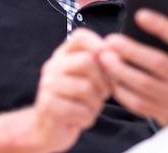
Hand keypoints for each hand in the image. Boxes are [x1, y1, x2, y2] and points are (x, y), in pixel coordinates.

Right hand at [31, 28, 110, 151]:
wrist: (50, 129)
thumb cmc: (75, 102)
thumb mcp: (89, 79)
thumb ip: (100, 66)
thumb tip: (119, 58)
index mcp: (64, 55)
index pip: (81, 37)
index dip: (100, 46)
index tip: (111, 62)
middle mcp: (53, 66)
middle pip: (86, 61)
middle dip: (102, 81)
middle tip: (103, 94)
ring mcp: (48, 85)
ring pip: (85, 87)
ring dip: (96, 103)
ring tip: (91, 108)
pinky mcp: (47, 105)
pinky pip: (79, 109)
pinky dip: (87, 118)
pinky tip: (81, 119)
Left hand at [99, 2, 167, 126]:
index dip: (162, 26)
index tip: (140, 15)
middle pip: (158, 62)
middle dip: (131, 50)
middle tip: (110, 40)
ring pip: (145, 85)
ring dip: (121, 71)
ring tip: (104, 57)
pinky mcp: (165, 114)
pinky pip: (140, 104)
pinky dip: (123, 92)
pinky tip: (111, 79)